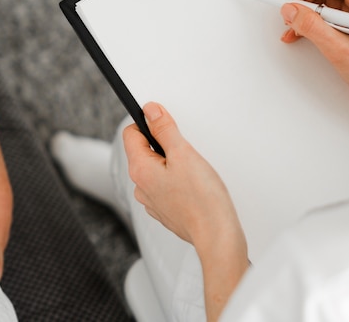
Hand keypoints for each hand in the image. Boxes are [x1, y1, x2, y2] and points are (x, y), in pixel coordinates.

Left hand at [124, 102, 247, 320]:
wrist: (217, 236)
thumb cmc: (203, 200)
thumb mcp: (184, 154)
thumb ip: (164, 129)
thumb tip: (150, 111)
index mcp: (140, 170)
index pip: (130, 133)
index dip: (148, 123)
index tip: (165, 122)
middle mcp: (140, 186)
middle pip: (144, 150)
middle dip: (164, 144)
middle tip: (185, 150)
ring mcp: (152, 200)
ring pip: (156, 168)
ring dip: (172, 163)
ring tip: (193, 170)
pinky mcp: (165, 209)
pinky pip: (166, 185)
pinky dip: (177, 180)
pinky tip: (194, 184)